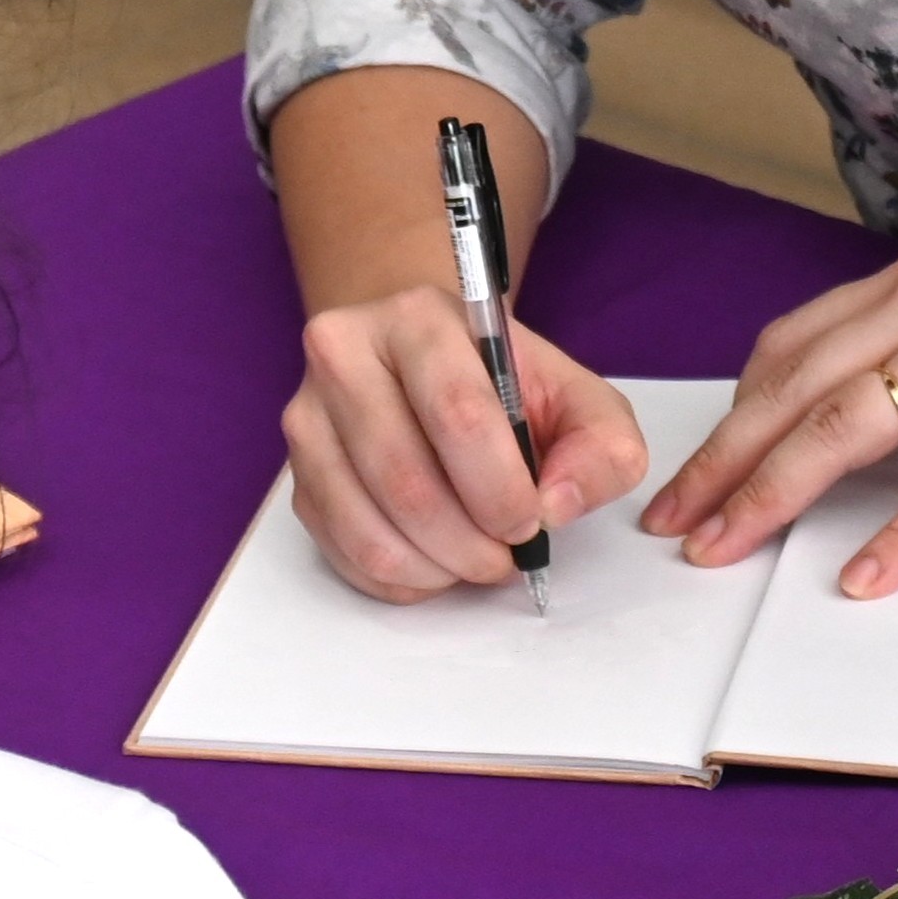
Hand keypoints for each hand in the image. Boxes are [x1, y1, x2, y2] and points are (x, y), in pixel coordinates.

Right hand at [282, 290, 647, 605]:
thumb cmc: (505, 386)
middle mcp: (344, 356)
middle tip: (505, 556)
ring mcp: (308, 419)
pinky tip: (435, 562)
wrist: (426, 366)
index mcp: (418, 319)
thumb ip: (601, 446)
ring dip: (436, 568)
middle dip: (470, 542)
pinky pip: (342, 553)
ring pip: (367, 526)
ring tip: (474, 561)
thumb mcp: (577, 398)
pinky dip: (400, 580)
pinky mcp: (296, 478)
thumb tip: (557, 505)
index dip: (500, 487)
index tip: (530, 522)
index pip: (457, 414)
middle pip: (405, 480)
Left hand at [642, 247, 897, 597]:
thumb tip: (794, 424)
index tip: (683, 484)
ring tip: (727, 548)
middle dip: (726, 466)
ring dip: (775, 494)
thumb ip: (886, 349)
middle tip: (679, 529)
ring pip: (847, 428)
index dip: (727, 423)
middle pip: (795, 394)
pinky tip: (861, 577)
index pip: (785, 356)